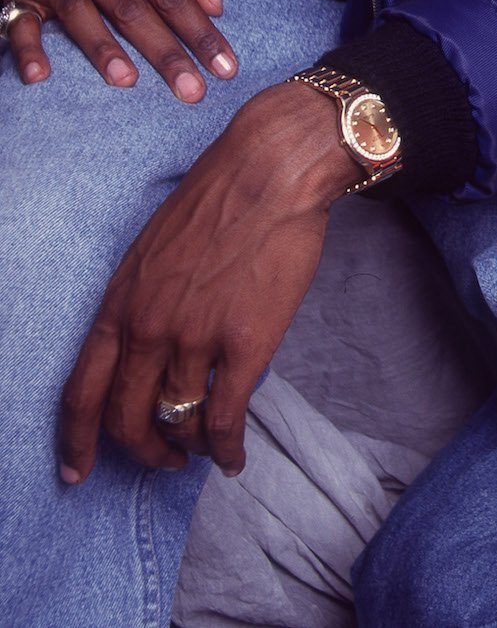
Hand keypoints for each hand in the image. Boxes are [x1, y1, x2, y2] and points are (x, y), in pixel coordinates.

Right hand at [3, 0, 233, 99]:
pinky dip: (28, 50)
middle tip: (192, 91)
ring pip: (81, 15)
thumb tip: (215, 6)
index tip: (224, 66)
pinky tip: (40, 77)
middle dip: (165, 53)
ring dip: (103, 50)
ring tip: (128, 81)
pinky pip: (22, 23)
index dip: (200, 31)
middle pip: (132, 11)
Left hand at [57, 80, 355, 480]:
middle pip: (127, 419)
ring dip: (188, 447)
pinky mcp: (245, 344)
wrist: (272, 171)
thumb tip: (150, 349)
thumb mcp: (152, 251)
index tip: (76, 472)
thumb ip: (142, 302)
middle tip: (161, 460)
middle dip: (142, 451)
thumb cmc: (220, 199)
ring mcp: (195, 339)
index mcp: (120, 304)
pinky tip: (234, 457)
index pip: (81, 393)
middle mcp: (148, 329)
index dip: (76, 441)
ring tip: (201, 451)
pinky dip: (227, 448)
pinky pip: (224, 418)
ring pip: (178, 422)